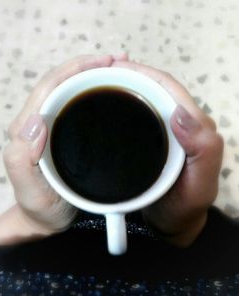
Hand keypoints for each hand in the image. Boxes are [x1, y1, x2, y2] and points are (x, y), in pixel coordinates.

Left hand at [0, 54, 127, 244]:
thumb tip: (36, 120)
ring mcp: (56, 128)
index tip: (105, 61)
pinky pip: (82, 107)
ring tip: (122, 72)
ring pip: (74, 92)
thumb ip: (22, 157)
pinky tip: (115, 95)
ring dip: (96, 77)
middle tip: (121, 61)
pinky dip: (99, 95)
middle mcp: (41, 123)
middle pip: (64, 82)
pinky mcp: (68, 134)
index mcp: (28, 129)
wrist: (47, 219)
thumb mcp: (29, 189)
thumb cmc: (40, 206)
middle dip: (91, 66)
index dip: (76, 68)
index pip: (50, 85)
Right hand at [112, 60, 223, 246]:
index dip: (143, 72)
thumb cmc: (185, 207)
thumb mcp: (200, 185)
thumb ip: (203, 150)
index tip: (115, 68)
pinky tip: (104, 109)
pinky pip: (135, 116)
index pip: (168, 87)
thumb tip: (179, 112)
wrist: (171, 224)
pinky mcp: (150, 140)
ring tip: (96, 86)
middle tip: (98, 74)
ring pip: (143, 99)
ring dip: (122, 88)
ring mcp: (163, 132)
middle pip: (153, 88)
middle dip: (128, 75)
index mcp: (193, 127)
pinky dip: (120, 106)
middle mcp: (179, 124)